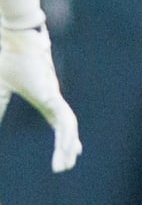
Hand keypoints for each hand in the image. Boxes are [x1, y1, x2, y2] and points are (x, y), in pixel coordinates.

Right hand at [0, 25, 81, 171]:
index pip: (56, 120)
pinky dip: (66, 135)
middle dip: (67, 146)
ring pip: (67, 125)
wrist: (14, 39)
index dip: (63, 136)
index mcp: (43, 96)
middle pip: (65, 126)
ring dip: (67, 145)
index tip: (71, 151)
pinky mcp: (52, 94)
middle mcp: (52, 97)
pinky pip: (64, 119)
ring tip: (66, 163)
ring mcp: (54, 95)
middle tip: (66, 165)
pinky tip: (70, 148)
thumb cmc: (7, 58)